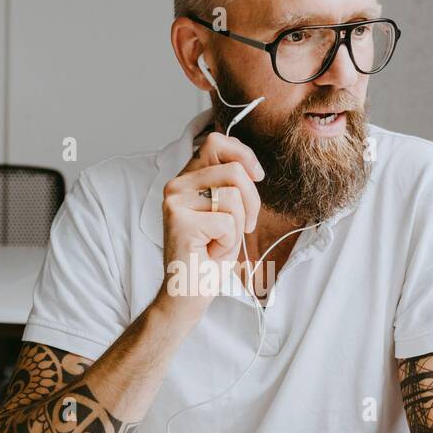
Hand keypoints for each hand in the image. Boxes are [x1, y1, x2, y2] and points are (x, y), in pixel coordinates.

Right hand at [156, 132, 264, 320]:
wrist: (188, 292)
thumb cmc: (209, 255)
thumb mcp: (226, 212)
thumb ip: (230, 184)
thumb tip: (250, 166)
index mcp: (187, 178)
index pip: (216, 141)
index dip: (244, 155)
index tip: (257, 177)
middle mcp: (176, 185)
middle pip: (233, 170)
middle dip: (252, 201)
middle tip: (244, 227)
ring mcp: (175, 201)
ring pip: (233, 196)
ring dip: (237, 227)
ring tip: (219, 242)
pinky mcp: (179, 220)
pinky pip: (227, 221)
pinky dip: (228, 242)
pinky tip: (210, 252)